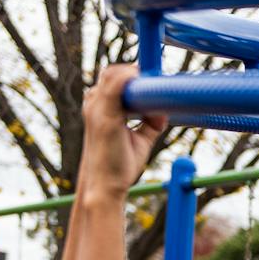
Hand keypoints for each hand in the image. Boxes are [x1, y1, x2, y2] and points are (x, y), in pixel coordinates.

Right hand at [77, 65, 164, 203]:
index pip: (114, 79)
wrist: (105, 186)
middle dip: (135, 73)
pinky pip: (114, 88)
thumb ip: (150, 124)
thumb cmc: (118, 164)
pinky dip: (127, 79)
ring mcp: (97, 109)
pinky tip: (140, 77)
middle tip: (160, 81)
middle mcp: (95, 104)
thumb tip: (164, 112)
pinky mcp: (104, 118)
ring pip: (113, 76)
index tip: (156, 79)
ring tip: (155, 84)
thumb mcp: (140, 140)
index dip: (134, 76)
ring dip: (134, 75)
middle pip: (113, 73)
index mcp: (100, 107)